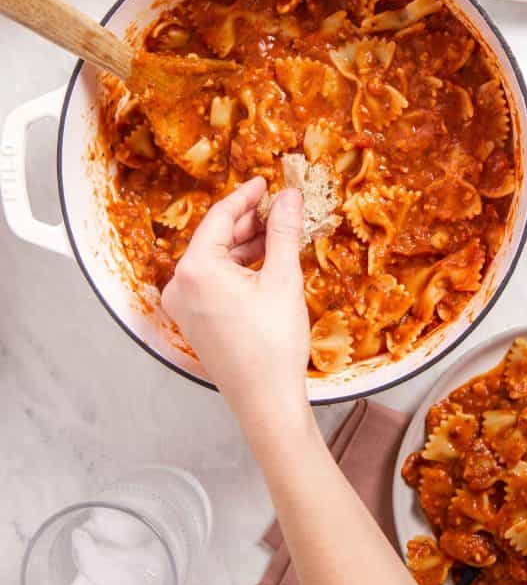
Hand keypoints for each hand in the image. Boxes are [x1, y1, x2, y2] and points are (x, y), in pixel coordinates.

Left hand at [161, 177, 311, 441]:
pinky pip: (213, 282)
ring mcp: (183, 306)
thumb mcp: (282, 279)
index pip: (219, 217)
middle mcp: (179, 285)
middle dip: (247, 222)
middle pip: (214, 238)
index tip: (266, 182)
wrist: (266, 402)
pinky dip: (237, 270)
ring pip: (214, 261)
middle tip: (278, 208)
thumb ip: (282, 231)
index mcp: (195, 269)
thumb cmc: (273, 343)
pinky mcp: (193, 322)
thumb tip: (289, 196)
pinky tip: (264, 263)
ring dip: (245, 246)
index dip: (245, 196)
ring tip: (278, 234)